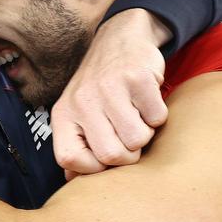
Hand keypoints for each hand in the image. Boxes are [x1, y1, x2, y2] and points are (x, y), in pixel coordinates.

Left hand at [51, 8, 169, 178]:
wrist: (119, 40)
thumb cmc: (99, 88)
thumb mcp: (77, 114)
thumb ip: (76, 147)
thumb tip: (72, 181)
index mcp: (63, 114)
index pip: (69, 159)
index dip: (92, 169)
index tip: (104, 159)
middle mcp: (82, 101)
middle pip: (110, 155)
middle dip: (127, 153)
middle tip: (127, 134)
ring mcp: (109, 88)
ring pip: (137, 140)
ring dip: (144, 134)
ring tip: (136, 115)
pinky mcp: (137, 78)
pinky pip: (157, 119)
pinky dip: (157, 116)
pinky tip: (146, 101)